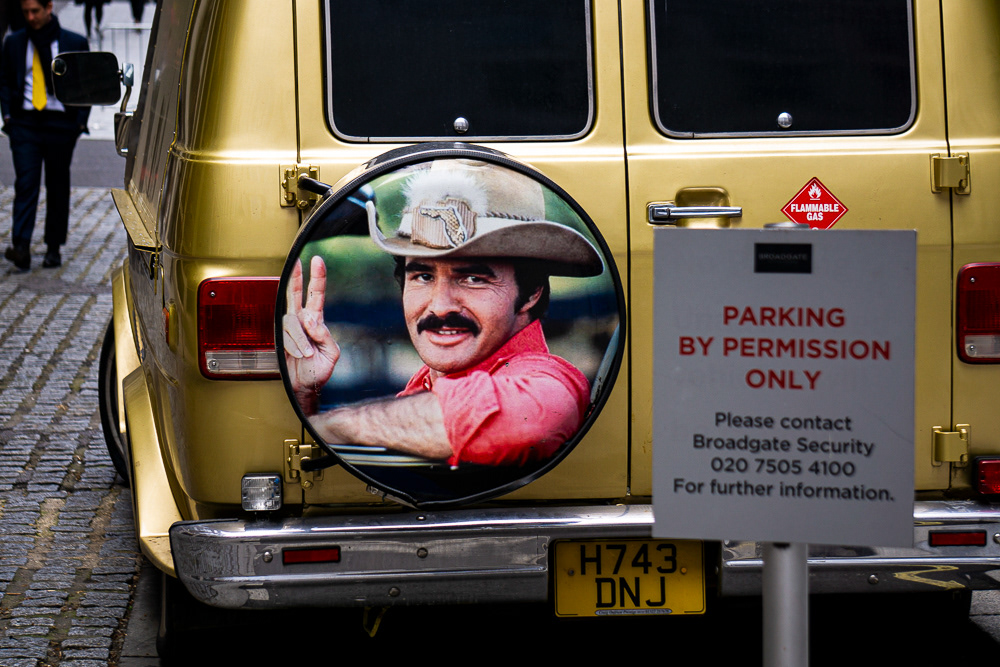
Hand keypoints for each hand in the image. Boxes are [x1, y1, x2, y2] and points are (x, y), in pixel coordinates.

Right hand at [283, 255, 339, 414]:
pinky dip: (295, 345)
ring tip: (309, 353)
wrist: (305, 388)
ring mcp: (288, 330)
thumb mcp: (332, 353)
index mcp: (315, 320)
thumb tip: (312, 322)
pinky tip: (301, 354)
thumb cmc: (318, 370)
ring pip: (292, 322)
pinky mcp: (279, 339)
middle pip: (295, 294)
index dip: (317, 278)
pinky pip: (286, 336)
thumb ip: (325, 335)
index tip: (317, 260)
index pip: (316, 295)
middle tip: (296, 261)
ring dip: (301, 338)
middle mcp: (300, 321)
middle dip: (296, 277)